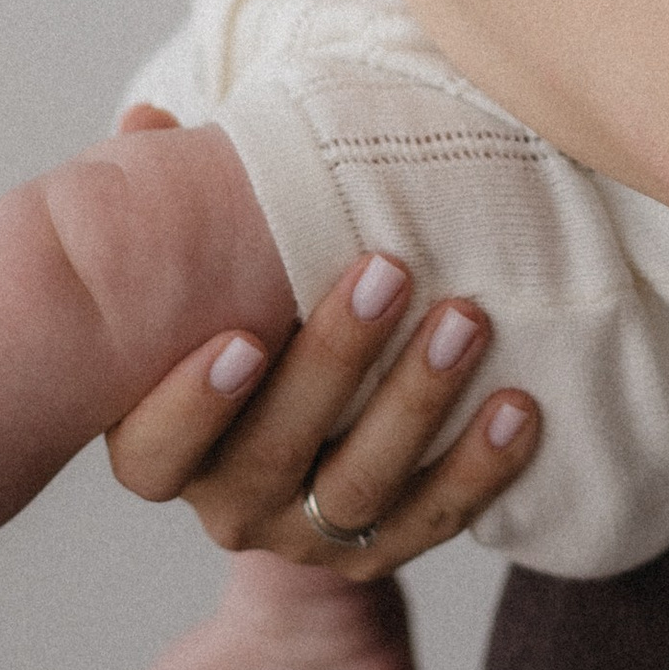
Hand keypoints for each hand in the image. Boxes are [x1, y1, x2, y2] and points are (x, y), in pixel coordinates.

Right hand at [102, 244, 539, 581]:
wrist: (294, 458)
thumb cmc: (238, 320)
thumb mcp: (194, 271)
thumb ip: (166, 209)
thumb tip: (151, 120)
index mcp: (161, 445)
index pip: (155, 449)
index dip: (193, 405)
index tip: (243, 337)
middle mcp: (227, 502)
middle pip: (271, 453)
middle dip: (335, 361)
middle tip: (389, 270)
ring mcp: (304, 535)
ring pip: (358, 488)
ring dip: (415, 402)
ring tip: (467, 320)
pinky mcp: (378, 550)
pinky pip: (431, 519)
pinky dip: (478, 469)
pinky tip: (517, 407)